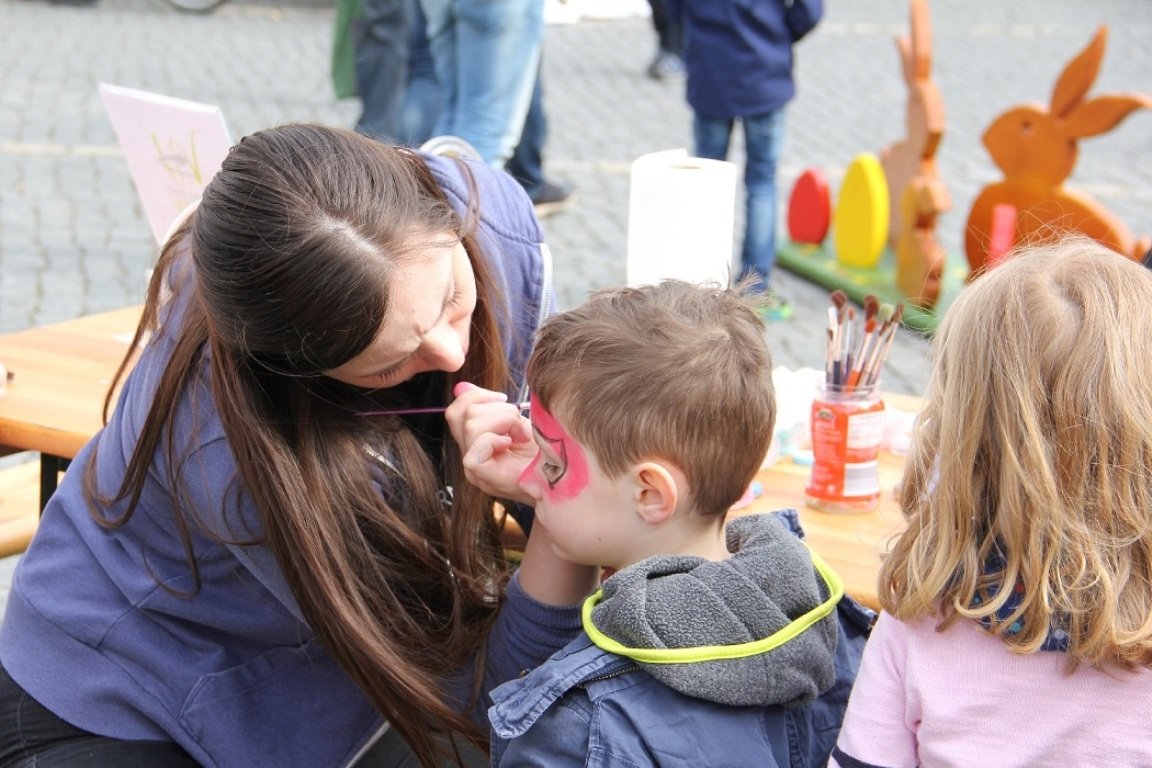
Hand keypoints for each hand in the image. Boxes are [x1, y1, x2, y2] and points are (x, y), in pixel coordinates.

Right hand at [446, 382, 535, 503]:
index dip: (476, 397)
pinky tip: (512, 444)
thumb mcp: (515, 420)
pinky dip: (495, 440)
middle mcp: (470, 456)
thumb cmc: (545, 451)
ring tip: (521, 435)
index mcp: (475, 442)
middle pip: (462, 414)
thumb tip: (462, 387)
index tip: (503, 399)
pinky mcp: (482, 478)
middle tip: (518, 425)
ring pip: (471, 426)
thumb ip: (489, 406)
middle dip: (497, 409)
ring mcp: (473, 470)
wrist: (563, 476)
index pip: (455, 412)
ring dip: (504, 421)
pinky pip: (475, 449)